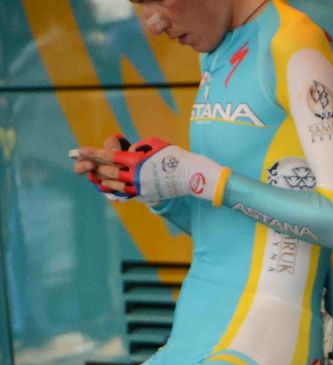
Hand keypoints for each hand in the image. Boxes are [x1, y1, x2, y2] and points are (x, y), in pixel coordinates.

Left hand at [77, 136, 224, 204]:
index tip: (81, 151)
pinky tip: (109, 186)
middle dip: (95, 167)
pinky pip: (126, 192)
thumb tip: (129, 153)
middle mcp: (136, 175)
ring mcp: (141, 187)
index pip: (111, 156)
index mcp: (137, 161)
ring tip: (97, 176)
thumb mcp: (155, 144)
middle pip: (110, 172)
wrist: (193, 176)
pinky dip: (115, 189)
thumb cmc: (176, 156)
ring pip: (116, 185)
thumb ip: (138, 147)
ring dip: (104, 180)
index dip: (95, 153)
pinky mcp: (147, 194)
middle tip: (85, 164)